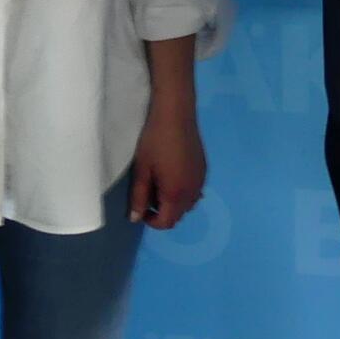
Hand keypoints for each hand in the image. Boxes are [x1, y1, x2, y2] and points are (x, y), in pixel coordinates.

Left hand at [130, 101, 206, 228]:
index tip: (141, 208)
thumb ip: (139, 197)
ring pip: (188, 205)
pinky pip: (195, 192)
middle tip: (148, 194)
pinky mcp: (204, 171)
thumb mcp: (142, 170)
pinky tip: (173, 175)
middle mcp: (193, 192)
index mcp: (176, 194)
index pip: (166, 222)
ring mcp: (201, 181)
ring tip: (160, 185)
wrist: (176, 115)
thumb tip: (135, 219)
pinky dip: (184, 192)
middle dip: (162, 212)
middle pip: (178, 216)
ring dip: (174, 203)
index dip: (151, 221)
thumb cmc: (154, 142)